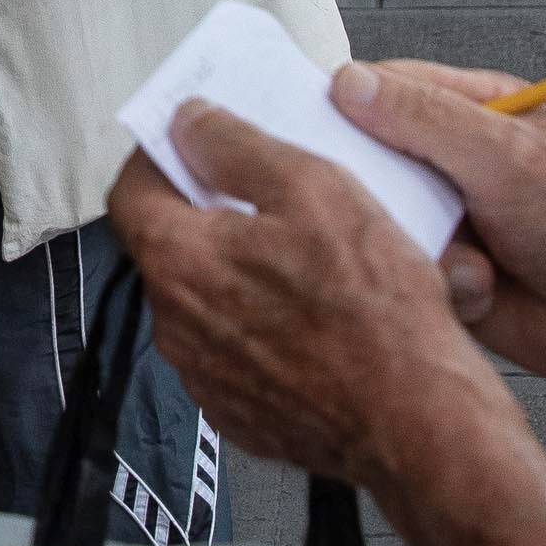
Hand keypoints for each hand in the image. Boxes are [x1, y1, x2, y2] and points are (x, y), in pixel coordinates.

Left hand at [106, 112, 512, 494]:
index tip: (196, 143)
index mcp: (181, 261)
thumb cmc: (375, 314)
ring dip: (238, 273)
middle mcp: (176, 324)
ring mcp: (204, 375)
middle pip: (169, 246)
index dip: (162, 157)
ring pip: (204, 301)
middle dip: (208, 214)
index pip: (131, 191)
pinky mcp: (237, 411)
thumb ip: (237, 147)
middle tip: (268, 197)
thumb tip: (192, 123)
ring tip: (306, 260)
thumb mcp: (315, 188)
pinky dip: (259, 326)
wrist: (415, 422)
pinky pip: (233, 351)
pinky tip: (313, 316)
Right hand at [328, 61, 545, 417]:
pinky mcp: (446, 273)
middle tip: (391, 205)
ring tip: (463, 256)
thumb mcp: (503, 157)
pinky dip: (435, 283)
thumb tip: (349, 83)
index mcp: (474, 110)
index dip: (343, 106)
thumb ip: (424, 118)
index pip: (383, 88)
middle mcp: (455, 160)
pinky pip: (405, 271)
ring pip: (382, 220)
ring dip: (414, 243)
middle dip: (376, 188)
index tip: (308, 127)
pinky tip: (477, 289)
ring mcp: (450, 217)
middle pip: (370, 158)